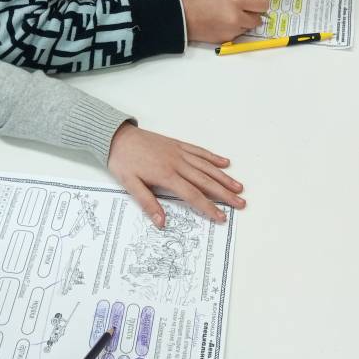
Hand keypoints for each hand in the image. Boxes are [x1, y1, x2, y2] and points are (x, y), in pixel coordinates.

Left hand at [108, 122, 244, 226]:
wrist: (117, 136)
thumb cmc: (123, 161)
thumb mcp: (130, 185)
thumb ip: (148, 203)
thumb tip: (161, 222)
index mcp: (166, 175)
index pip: (192, 195)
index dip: (208, 207)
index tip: (221, 217)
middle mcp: (177, 163)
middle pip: (206, 181)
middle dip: (225, 193)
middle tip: (241, 203)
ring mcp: (179, 152)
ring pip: (207, 166)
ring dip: (224, 177)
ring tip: (239, 187)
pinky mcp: (177, 144)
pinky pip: (199, 151)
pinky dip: (212, 157)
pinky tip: (224, 162)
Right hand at [180, 0, 268, 43]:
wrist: (182, 18)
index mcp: (236, 0)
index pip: (262, 5)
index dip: (259, 3)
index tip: (252, 2)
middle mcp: (237, 18)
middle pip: (258, 19)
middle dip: (252, 13)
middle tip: (240, 8)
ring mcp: (232, 31)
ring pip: (248, 27)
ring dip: (243, 21)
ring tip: (227, 15)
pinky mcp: (227, 39)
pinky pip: (238, 33)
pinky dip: (234, 28)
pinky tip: (221, 22)